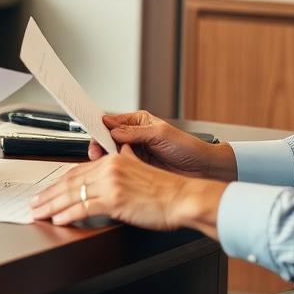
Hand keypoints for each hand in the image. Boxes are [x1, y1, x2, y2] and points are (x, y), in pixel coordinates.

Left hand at [29, 146, 223, 234]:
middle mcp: (110, 169)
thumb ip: (125, 165)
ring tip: (39, 213)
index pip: (78, 171)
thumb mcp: (141, 170)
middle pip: (70, 181)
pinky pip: (84, 208)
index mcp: (114, 161)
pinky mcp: (115, 200)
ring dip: (51, 205)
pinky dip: (68, 214)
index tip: (47, 190)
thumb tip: (119, 159)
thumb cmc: (166, 191)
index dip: (59, 182)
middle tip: (34, 203)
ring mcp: (112, 184)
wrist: (183, 198)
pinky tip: (58, 219)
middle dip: (48, 194)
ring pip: (73, 194)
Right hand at [98, 111, 234, 180]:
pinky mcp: (136, 168)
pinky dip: (113, 169)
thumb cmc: (187, 147)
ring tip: (103, 162)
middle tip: (96, 152)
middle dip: (99, 144)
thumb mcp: (160, 134)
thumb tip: (112, 129)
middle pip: (107, 138)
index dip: (100, 126)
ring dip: (105, 158)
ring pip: (111, 154)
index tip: (92, 131)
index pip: (113, 121)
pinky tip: (112, 171)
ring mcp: (134, 153)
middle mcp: (134, 136)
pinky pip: (119, 167)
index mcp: (139, 122)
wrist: (201, 169)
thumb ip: (135, 132)